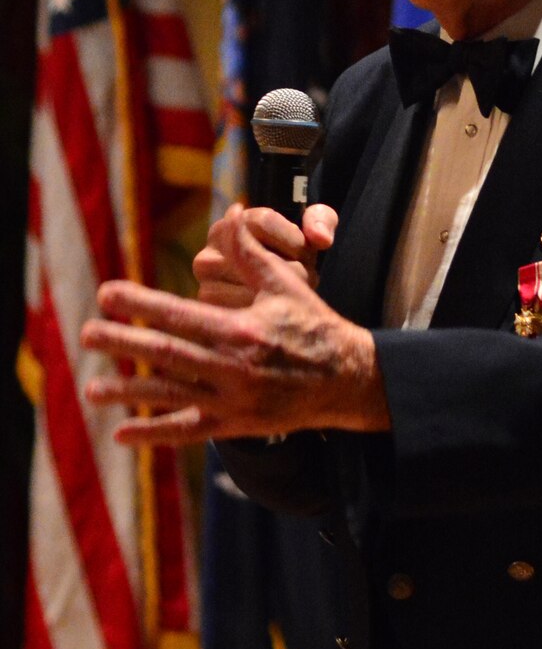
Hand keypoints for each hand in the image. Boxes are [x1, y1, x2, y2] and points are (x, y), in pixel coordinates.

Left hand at [82, 209, 389, 445]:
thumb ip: (252, 254)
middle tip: (86, 333)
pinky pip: (188, 431)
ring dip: (128, 392)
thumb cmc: (314, 325)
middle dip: (123, 343)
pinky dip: (154, 433)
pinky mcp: (235, 425)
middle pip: (166, 355)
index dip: (140, 304)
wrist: (347, 379)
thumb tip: (230, 215)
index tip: (107, 293)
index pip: (180, 315)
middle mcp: (234, 368)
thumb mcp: (287, 284)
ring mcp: (233, 401)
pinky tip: (122, 433)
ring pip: (170, 396)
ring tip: (92, 389)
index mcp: (243, 331)